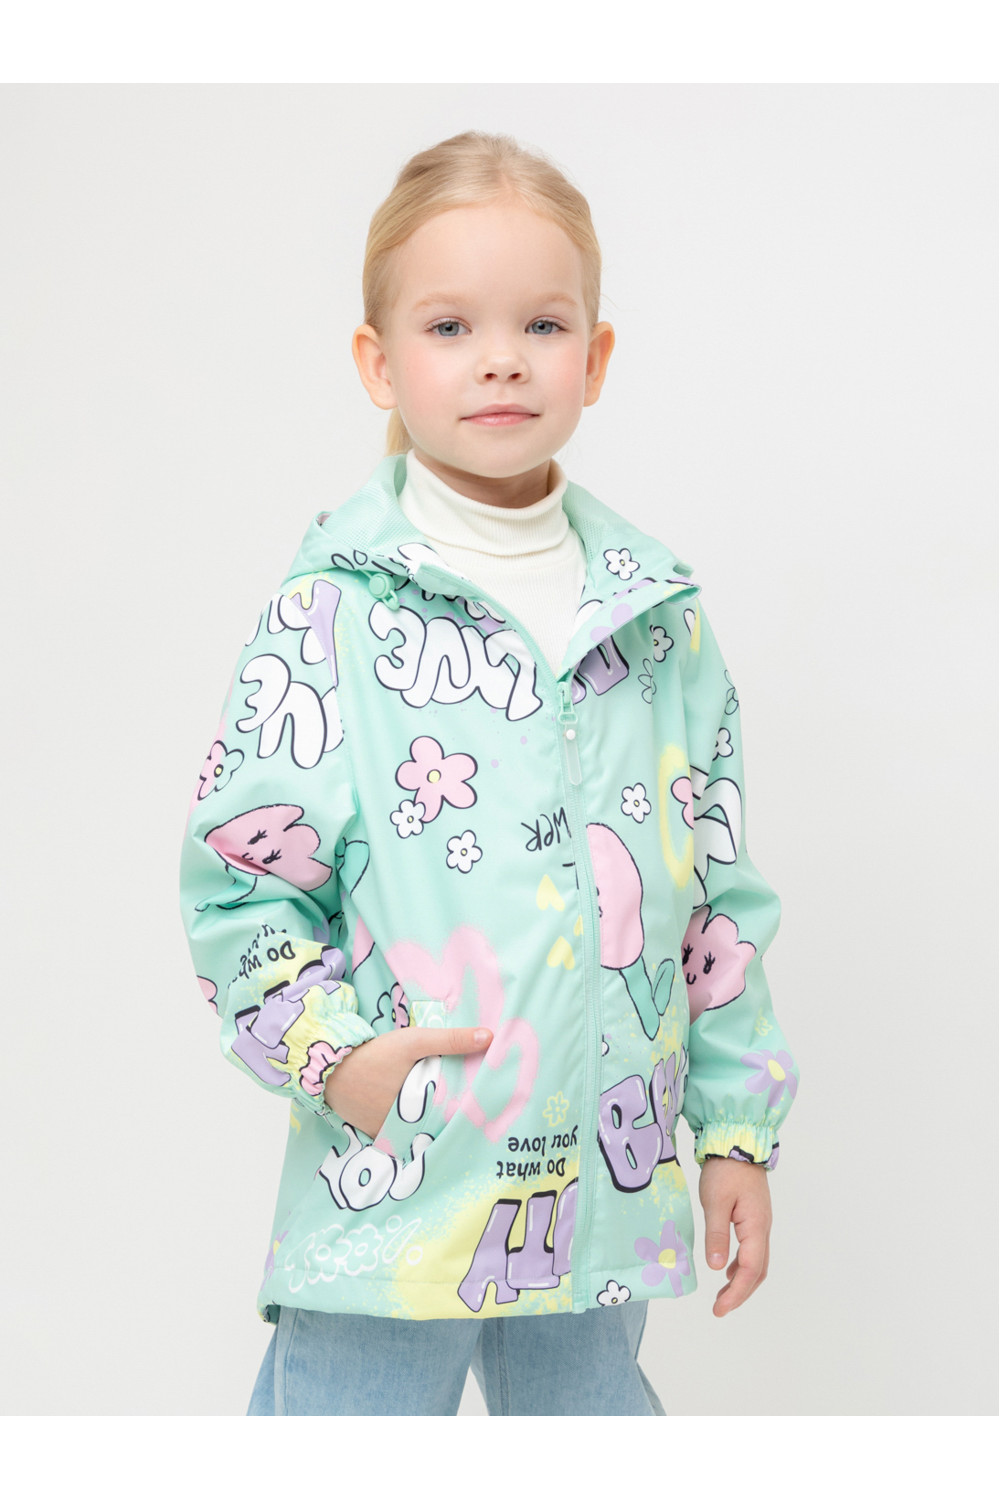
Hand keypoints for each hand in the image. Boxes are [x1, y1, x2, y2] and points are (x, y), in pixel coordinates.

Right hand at [323, 1025, 492, 1138]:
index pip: (452, 1116)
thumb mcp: (414, 1042)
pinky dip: (405, 1126)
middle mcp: (406, 1127)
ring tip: (443, 1112)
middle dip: (447, 1118)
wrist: (331, 1068)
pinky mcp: (375, 1133)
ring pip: (416, 1130)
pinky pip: (397, 1133)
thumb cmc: (375, 1054)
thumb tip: (489, 1037)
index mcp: (420, 1108)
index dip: (466, 1112)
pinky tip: (414, 1115)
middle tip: (466, 1111)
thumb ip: (451, 1040)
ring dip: (425, 1123)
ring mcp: (389, 1133)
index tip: (480, 1109)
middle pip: (434, 1124)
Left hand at [698, 1156, 771, 1316]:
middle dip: (741, 1293)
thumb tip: (716, 1268)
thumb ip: (716, 1235)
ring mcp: (761, 1223)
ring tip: (723, 1294)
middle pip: (758, 1271)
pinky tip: (727, 1268)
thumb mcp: (715, 1202)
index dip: (736, 1293)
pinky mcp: (754, 1217)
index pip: (750, 1270)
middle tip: (720, 1308)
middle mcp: (763, 1229)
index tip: (719, 1309)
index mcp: (756, 1227)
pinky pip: (752, 1249)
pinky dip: (742, 1265)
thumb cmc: (725, 1170)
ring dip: (742, 1281)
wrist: (737, 1142)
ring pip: (757, 1262)